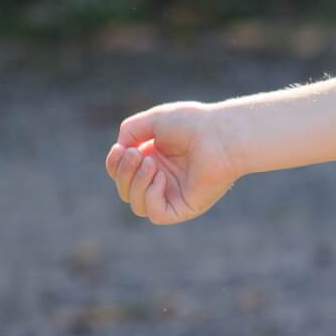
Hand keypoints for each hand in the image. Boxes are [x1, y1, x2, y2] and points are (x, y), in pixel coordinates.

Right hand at [106, 102, 243, 225]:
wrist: (220, 133)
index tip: (120, 149)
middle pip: (126, 190)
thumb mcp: (153, 121)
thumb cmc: (193, 123)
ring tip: (151, 163)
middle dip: (124, 173)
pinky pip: (156, 214)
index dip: (115, 165)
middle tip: (137, 154)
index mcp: (155, 161)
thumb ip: (130, 131)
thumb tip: (121, 150)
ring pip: (138, 206)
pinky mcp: (186, 207)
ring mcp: (175, 195)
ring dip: (135, 184)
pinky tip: (161, 177)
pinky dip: (150, 196)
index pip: (122, 174)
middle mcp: (164, 180)